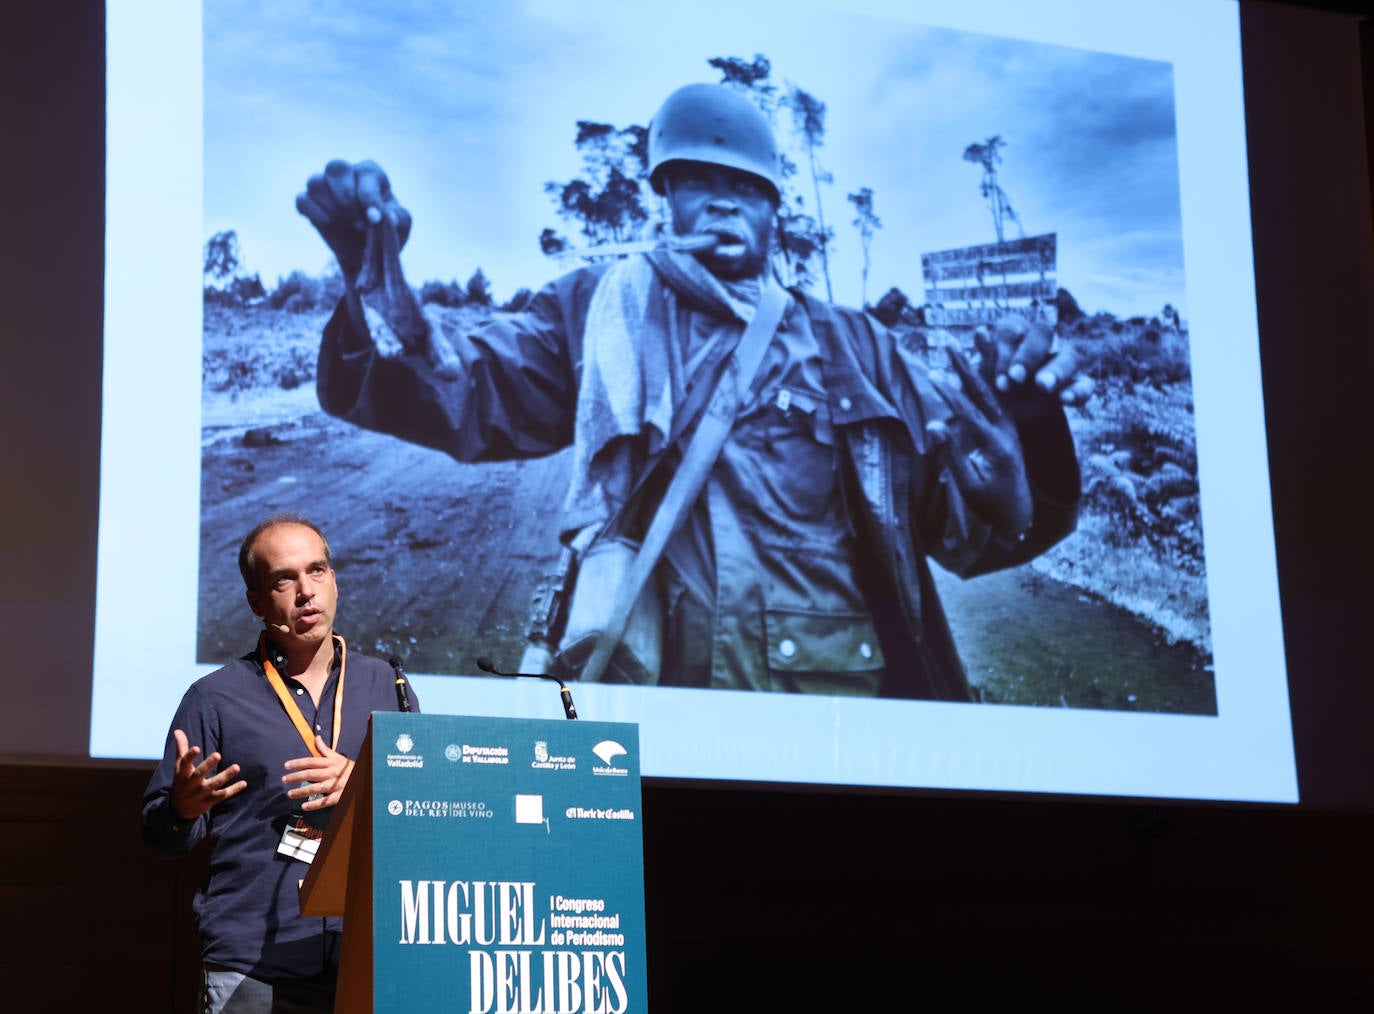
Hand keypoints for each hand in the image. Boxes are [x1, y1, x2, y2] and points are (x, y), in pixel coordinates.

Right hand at [168, 728, 245, 820]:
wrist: (179, 810)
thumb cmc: (182, 782)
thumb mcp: (180, 767)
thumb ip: (181, 749)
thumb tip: (178, 730)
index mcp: (183, 774)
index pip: (185, 764)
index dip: (190, 756)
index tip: (196, 748)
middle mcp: (191, 784)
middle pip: (199, 774)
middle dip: (208, 765)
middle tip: (218, 754)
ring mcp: (201, 793)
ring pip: (214, 784)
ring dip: (226, 776)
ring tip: (237, 767)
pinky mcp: (209, 801)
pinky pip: (222, 795)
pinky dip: (233, 790)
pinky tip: (244, 783)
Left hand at [282, 736, 354, 811]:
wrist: (365, 778)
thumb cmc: (349, 768)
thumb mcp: (338, 757)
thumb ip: (325, 749)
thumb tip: (316, 738)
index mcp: (330, 763)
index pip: (311, 761)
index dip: (298, 763)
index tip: (286, 765)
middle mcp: (331, 773)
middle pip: (311, 774)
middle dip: (296, 777)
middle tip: (284, 779)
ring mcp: (335, 785)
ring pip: (315, 788)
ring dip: (301, 791)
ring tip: (290, 793)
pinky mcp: (339, 796)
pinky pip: (324, 801)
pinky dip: (314, 804)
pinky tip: (304, 806)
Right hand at [296, 160, 411, 285]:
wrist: (366, 253)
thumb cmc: (385, 232)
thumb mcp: (400, 226)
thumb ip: (399, 218)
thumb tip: (387, 216)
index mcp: (371, 174)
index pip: (366, 172)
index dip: (369, 196)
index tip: (374, 219)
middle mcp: (346, 174)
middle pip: (336, 168)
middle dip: (346, 197)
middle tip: (357, 222)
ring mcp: (325, 187)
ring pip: (315, 182)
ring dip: (330, 206)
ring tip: (345, 223)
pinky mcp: (309, 203)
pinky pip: (302, 199)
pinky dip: (313, 213)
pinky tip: (328, 224)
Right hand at [927, 346, 1033, 537]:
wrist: (1020, 514)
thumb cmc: (989, 503)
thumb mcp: (968, 485)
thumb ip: (952, 454)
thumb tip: (936, 424)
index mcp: (997, 447)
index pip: (970, 414)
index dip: (949, 394)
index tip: (932, 374)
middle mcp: (1008, 432)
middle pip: (985, 392)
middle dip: (966, 367)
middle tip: (950, 344)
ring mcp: (1011, 428)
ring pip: (996, 389)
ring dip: (985, 362)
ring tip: (974, 338)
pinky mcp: (1010, 427)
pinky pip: (1000, 396)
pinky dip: (992, 375)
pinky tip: (983, 358)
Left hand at [977, 314, 1092, 413]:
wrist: (1011, 418)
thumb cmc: (995, 389)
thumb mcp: (985, 376)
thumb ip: (986, 356)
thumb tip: (980, 332)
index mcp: (1014, 336)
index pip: (1012, 326)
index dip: (1005, 347)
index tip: (999, 376)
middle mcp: (1040, 344)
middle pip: (1043, 332)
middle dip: (1029, 354)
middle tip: (1016, 378)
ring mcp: (1061, 362)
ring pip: (1070, 354)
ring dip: (1056, 369)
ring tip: (1043, 386)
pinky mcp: (1076, 384)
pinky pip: (1085, 382)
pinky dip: (1078, 390)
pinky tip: (1065, 400)